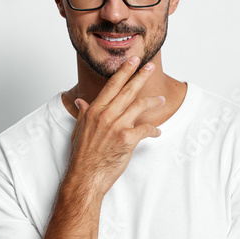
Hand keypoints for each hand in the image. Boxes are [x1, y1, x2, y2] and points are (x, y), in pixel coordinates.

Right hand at [67, 56, 165, 195]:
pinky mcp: (127, 139)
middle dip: (140, 76)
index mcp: (94, 111)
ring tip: (161, 99)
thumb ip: (83, 113)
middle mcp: (105, 115)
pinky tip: (157, 132)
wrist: (85, 177)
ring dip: (152, 101)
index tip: (133, 61)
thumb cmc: (82, 156)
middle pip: (127, 90)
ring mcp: (116, 126)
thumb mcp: (78, 131)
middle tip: (150, 66)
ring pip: (139, 105)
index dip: (124, 71)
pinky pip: (146, 128)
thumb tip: (80, 101)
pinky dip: (154, 129)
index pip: (112, 85)